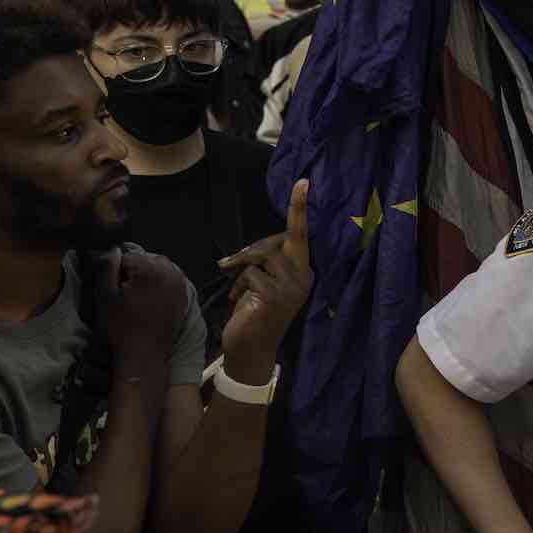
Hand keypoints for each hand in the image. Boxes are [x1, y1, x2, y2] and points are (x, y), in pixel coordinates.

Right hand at [98, 249, 188, 362]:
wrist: (145, 352)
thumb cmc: (122, 325)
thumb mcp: (106, 295)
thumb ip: (107, 268)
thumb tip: (111, 250)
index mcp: (149, 268)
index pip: (126, 256)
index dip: (115, 271)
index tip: (113, 287)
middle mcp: (169, 271)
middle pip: (144, 260)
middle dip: (133, 271)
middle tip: (125, 293)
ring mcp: (179, 283)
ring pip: (158, 268)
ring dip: (146, 277)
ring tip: (136, 297)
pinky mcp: (183, 294)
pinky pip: (169, 280)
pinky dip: (159, 285)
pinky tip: (149, 300)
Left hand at [216, 179, 312, 378]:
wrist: (252, 350)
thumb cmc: (255, 314)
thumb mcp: (263, 283)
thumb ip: (266, 262)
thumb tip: (255, 249)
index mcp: (304, 271)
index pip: (301, 234)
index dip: (299, 208)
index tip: (303, 181)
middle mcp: (304, 276)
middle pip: (275, 242)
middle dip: (249, 251)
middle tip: (228, 265)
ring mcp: (293, 287)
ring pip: (260, 257)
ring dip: (241, 271)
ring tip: (237, 290)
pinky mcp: (277, 295)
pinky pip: (251, 275)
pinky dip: (239, 287)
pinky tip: (240, 302)